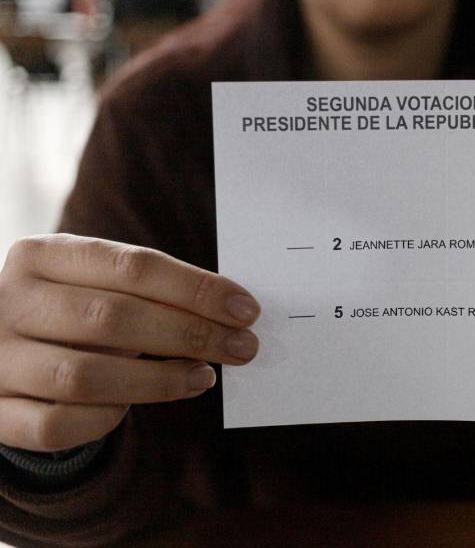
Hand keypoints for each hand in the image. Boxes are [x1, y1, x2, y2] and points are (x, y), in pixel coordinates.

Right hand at [0, 234, 260, 451]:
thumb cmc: (67, 309)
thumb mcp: (95, 283)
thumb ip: (149, 291)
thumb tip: (230, 312)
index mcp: (41, 255)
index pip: (133, 266)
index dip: (196, 289)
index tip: (245, 309)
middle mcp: (10, 303)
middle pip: (114, 318)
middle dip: (191, 333)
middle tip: (242, 347)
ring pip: (87, 377)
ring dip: (160, 381)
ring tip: (204, 376)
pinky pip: (57, 426)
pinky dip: (105, 420)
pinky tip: (134, 407)